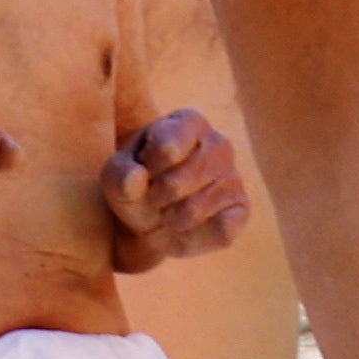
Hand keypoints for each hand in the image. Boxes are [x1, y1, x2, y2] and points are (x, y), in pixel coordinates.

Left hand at [102, 105, 248, 262]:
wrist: (153, 219)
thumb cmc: (137, 185)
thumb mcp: (116, 177)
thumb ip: (120, 176)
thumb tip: (136, 180)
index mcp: (188, 122)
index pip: (166, 148)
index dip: (146, 170)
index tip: (143, 171)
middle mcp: (219, 143)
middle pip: (177, 182)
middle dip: (155, 199)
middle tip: (154, 198)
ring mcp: (234, 176)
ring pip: (194, 209)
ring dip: (171, 219)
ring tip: (169, 211)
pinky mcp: (241, 209)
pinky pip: (219, 230)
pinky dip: (194, 236)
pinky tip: (188, 227)